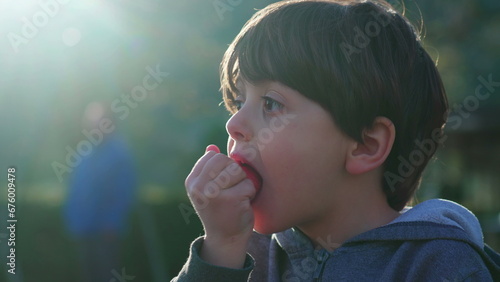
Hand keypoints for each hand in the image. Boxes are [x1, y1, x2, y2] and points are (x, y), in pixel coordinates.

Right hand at [185, 145, 255, 267]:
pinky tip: (242, 204)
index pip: (213, 156)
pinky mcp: (230, 200)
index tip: (223, 182)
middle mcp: (199, 187)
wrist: (226, 239)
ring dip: (243, 183)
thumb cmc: (220, 211)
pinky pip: (248, 184)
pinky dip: (250, 194)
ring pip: (238, 171)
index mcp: (192, 182)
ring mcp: (213, 193)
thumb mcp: (208, 189)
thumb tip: (212, 147)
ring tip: (237, 196)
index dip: (224, 166)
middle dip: (234, 172)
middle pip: (226, 160)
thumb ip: (209, 169)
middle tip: (232, 189)